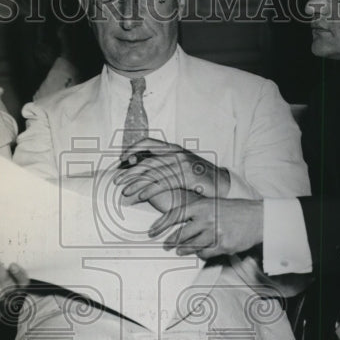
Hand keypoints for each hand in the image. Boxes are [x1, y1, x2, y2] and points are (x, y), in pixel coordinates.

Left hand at [115, 137, 230, 202]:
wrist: (223, 184)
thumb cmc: (200, 178)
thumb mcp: (182, 166)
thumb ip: (165, 165)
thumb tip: (143, 169)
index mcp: (173, 148)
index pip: (147, 143)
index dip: (132, 150)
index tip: (121, 161)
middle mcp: (176, 153)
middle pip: (146, 159)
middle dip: (129, 171)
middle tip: (116, 180)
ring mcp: (182, 164)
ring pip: (152, 172)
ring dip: (135, 182)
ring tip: (124, 191)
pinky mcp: (187, 176)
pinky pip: (163, 183)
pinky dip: (149, 190)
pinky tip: (140, 197)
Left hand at [149, 196, 263, 259]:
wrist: (258, 218)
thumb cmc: (235, 211)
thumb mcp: (214, 204)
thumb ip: (196, 212)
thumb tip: (179, 224)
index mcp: (202, 205)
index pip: (174, 215)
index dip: (160, 225)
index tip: (152, 232)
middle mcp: (206, 218)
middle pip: (180, 234)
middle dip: (171, 242)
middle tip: (166, 245)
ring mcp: (214, 232)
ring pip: (191, 246)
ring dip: (183, 249)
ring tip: (180, 250)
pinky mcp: (222, 245)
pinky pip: (204, 253)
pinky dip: (200, 253)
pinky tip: (200, 251)